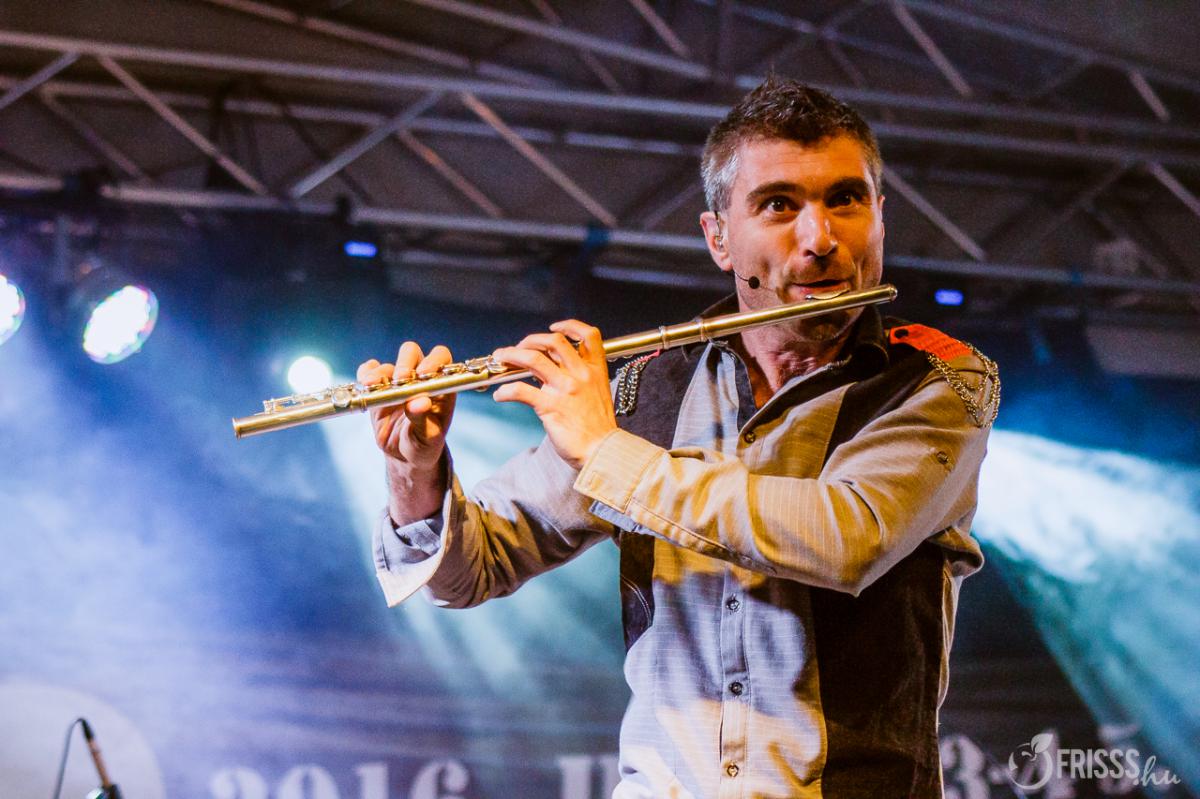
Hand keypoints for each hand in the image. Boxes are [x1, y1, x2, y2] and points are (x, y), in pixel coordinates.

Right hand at [357, 342, 455, 523]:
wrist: (403, 455)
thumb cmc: (423, 445)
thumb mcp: (427, 438)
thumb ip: (423, 420)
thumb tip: (420, 402)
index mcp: (439, 386)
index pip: (441, 358)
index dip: (434, 360)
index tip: (424, 373)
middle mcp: (417, 378)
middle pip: (411, 353)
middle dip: (404, 363)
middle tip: (400, 378)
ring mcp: (396, 383)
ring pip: (388, 365)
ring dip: (379, 372)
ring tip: (371, 385)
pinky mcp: (377, 389)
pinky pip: (368, 373)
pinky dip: (365, 374)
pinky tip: (364, 384)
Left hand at [492, 320, 616, 469]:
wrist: (603, 452)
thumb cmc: (598, 428)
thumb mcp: (598, 394)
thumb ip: (581, 379)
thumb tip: (555, 370)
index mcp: (595, 370)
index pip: (588, 335)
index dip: (569, 326)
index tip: (554, 327)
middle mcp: (581, 375)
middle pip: (553, 341)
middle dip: (531, 340)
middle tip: (519, 348)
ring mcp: (565, 389)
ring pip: (533, 359)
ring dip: (511, 355)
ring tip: (500, 358)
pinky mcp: (551, 407)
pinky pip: (521, 391)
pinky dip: (506, 391)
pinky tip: (500, 395)